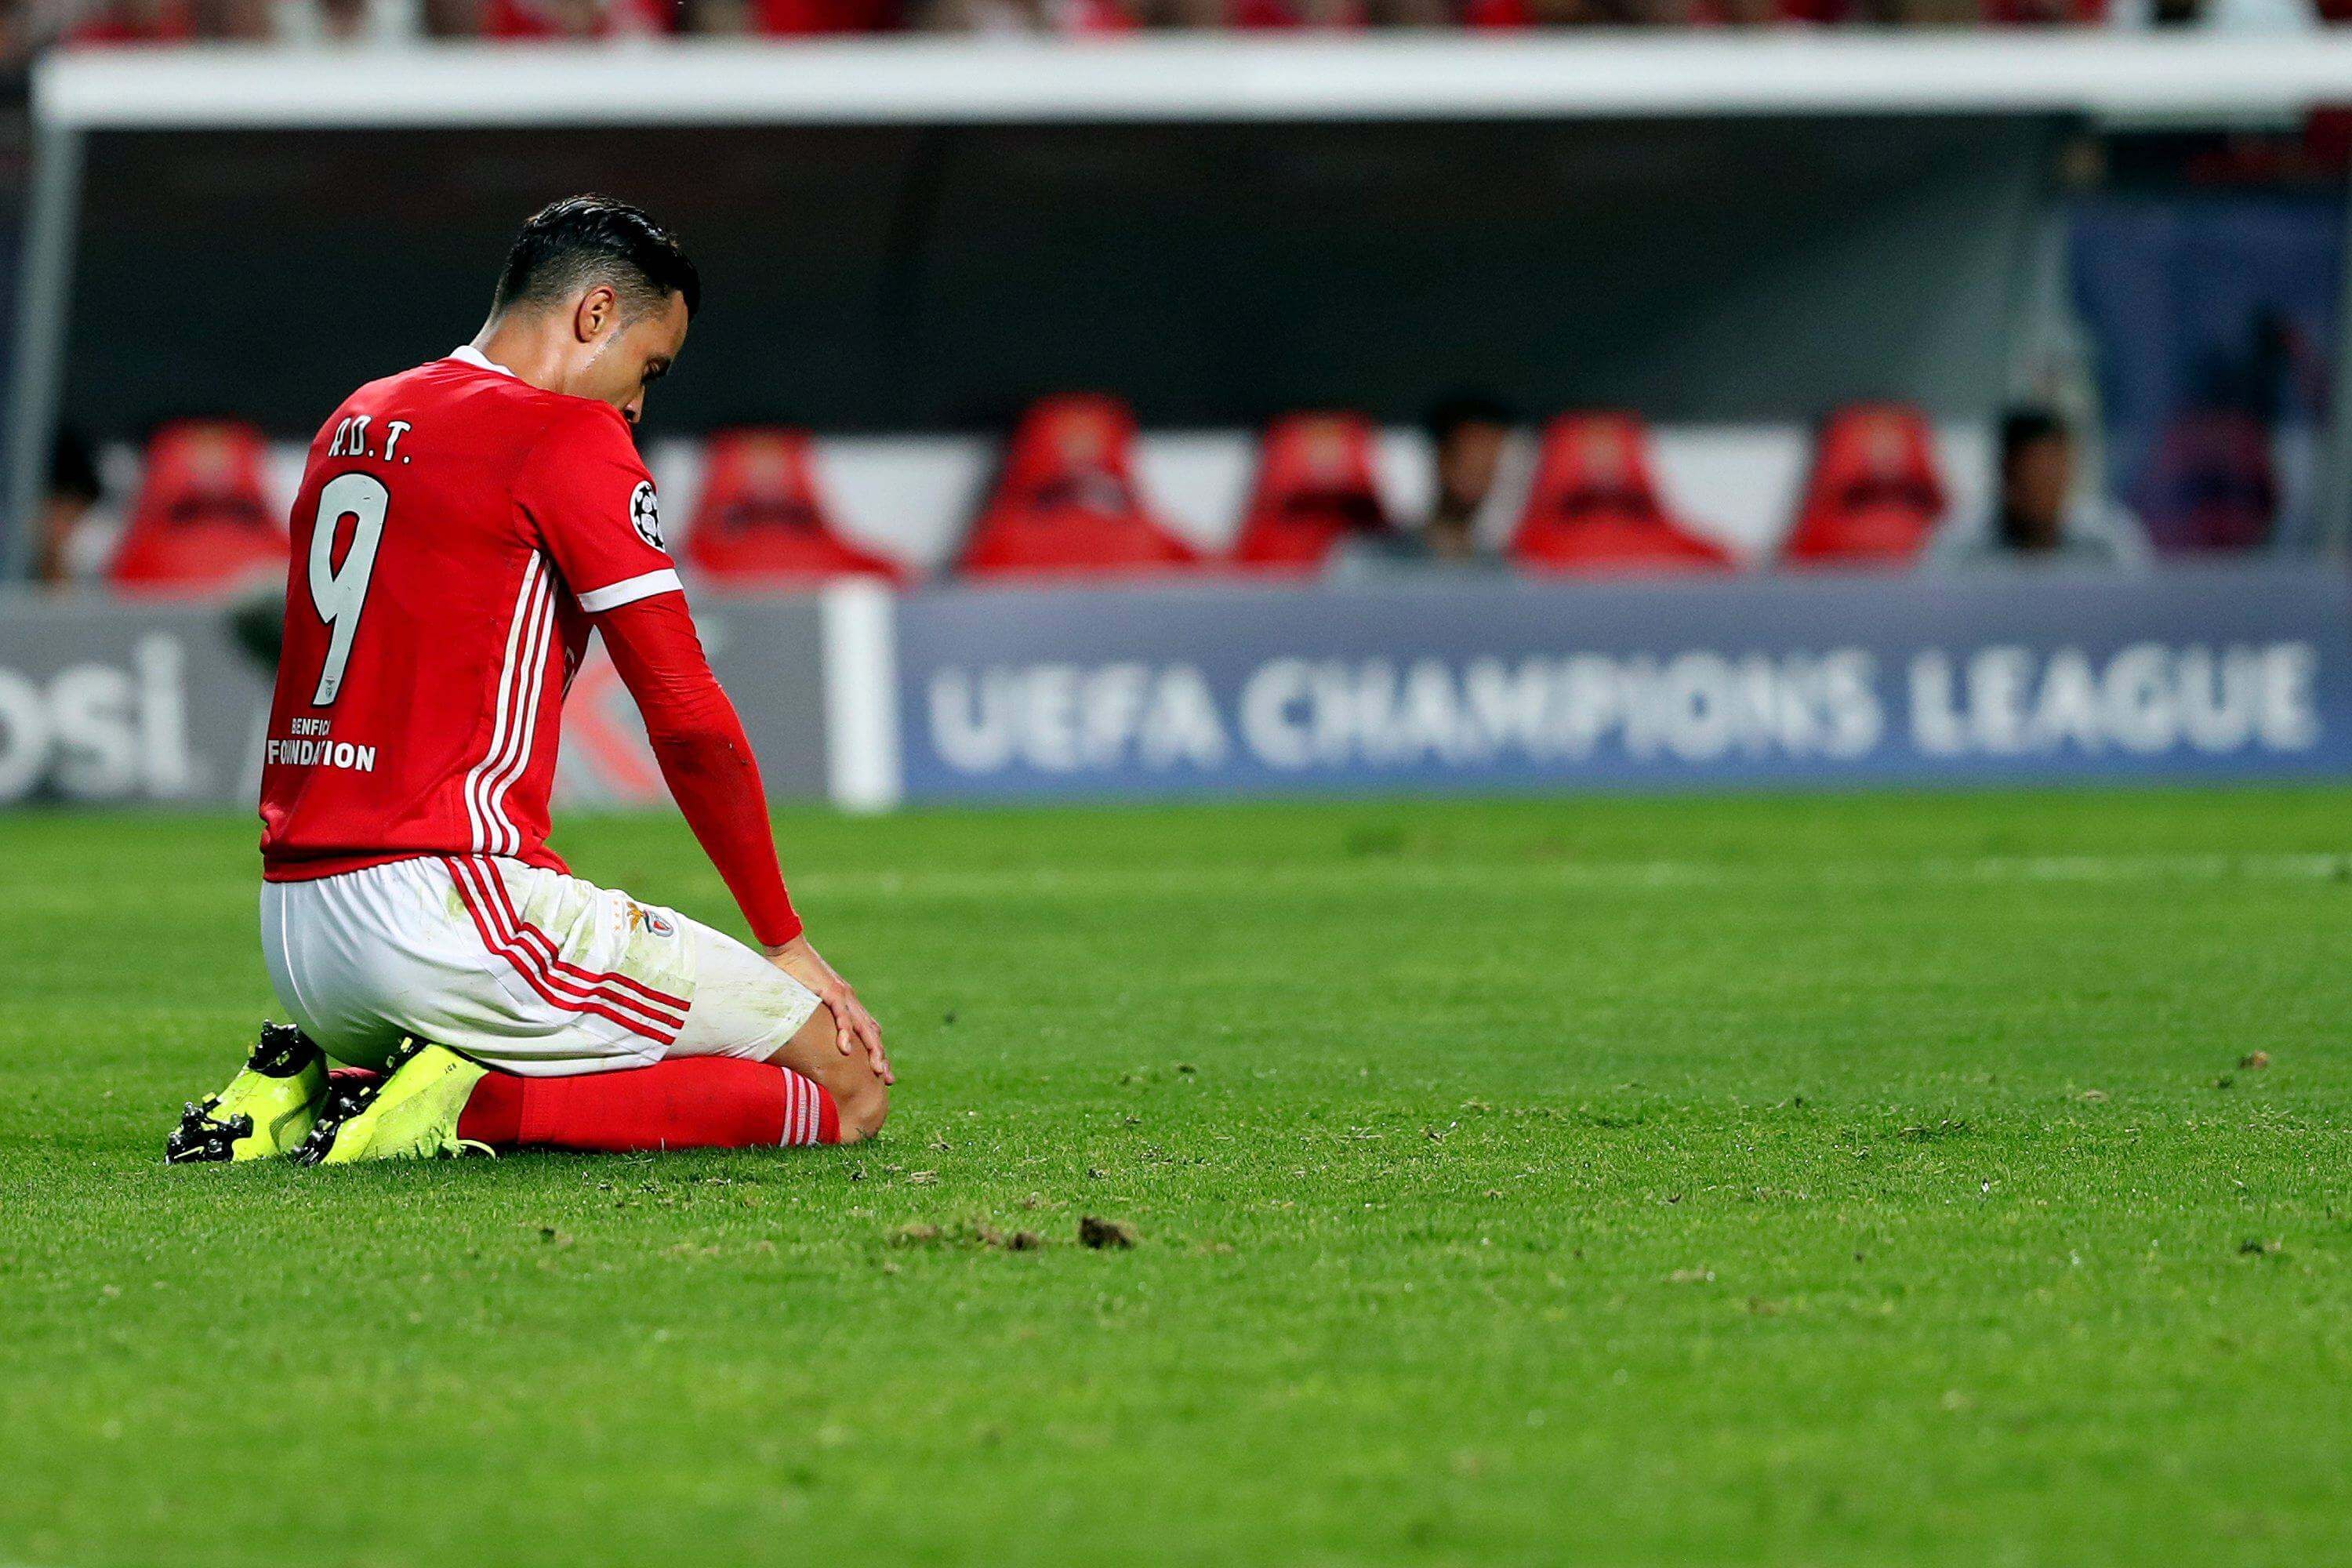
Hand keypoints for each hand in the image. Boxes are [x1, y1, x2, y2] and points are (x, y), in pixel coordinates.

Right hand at [763, 934, 890, 1084]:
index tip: (881, 1073)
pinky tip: (847, 1051)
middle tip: (888, 1080)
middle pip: (872, 1034)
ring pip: (863, 1027)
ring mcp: (843, 996)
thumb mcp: (808, 1003)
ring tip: (877, 1070)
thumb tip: (806, 1038)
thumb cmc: (794, 974)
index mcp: (847, 1004)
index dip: (876, 1051)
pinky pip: (841, 1015)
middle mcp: (850, 1001)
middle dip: (881, 1057)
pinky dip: (845, 1033)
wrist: (788, 947)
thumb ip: (812, 1019)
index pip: (868, 1031)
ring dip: (872, 1050)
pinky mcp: (830, 991)